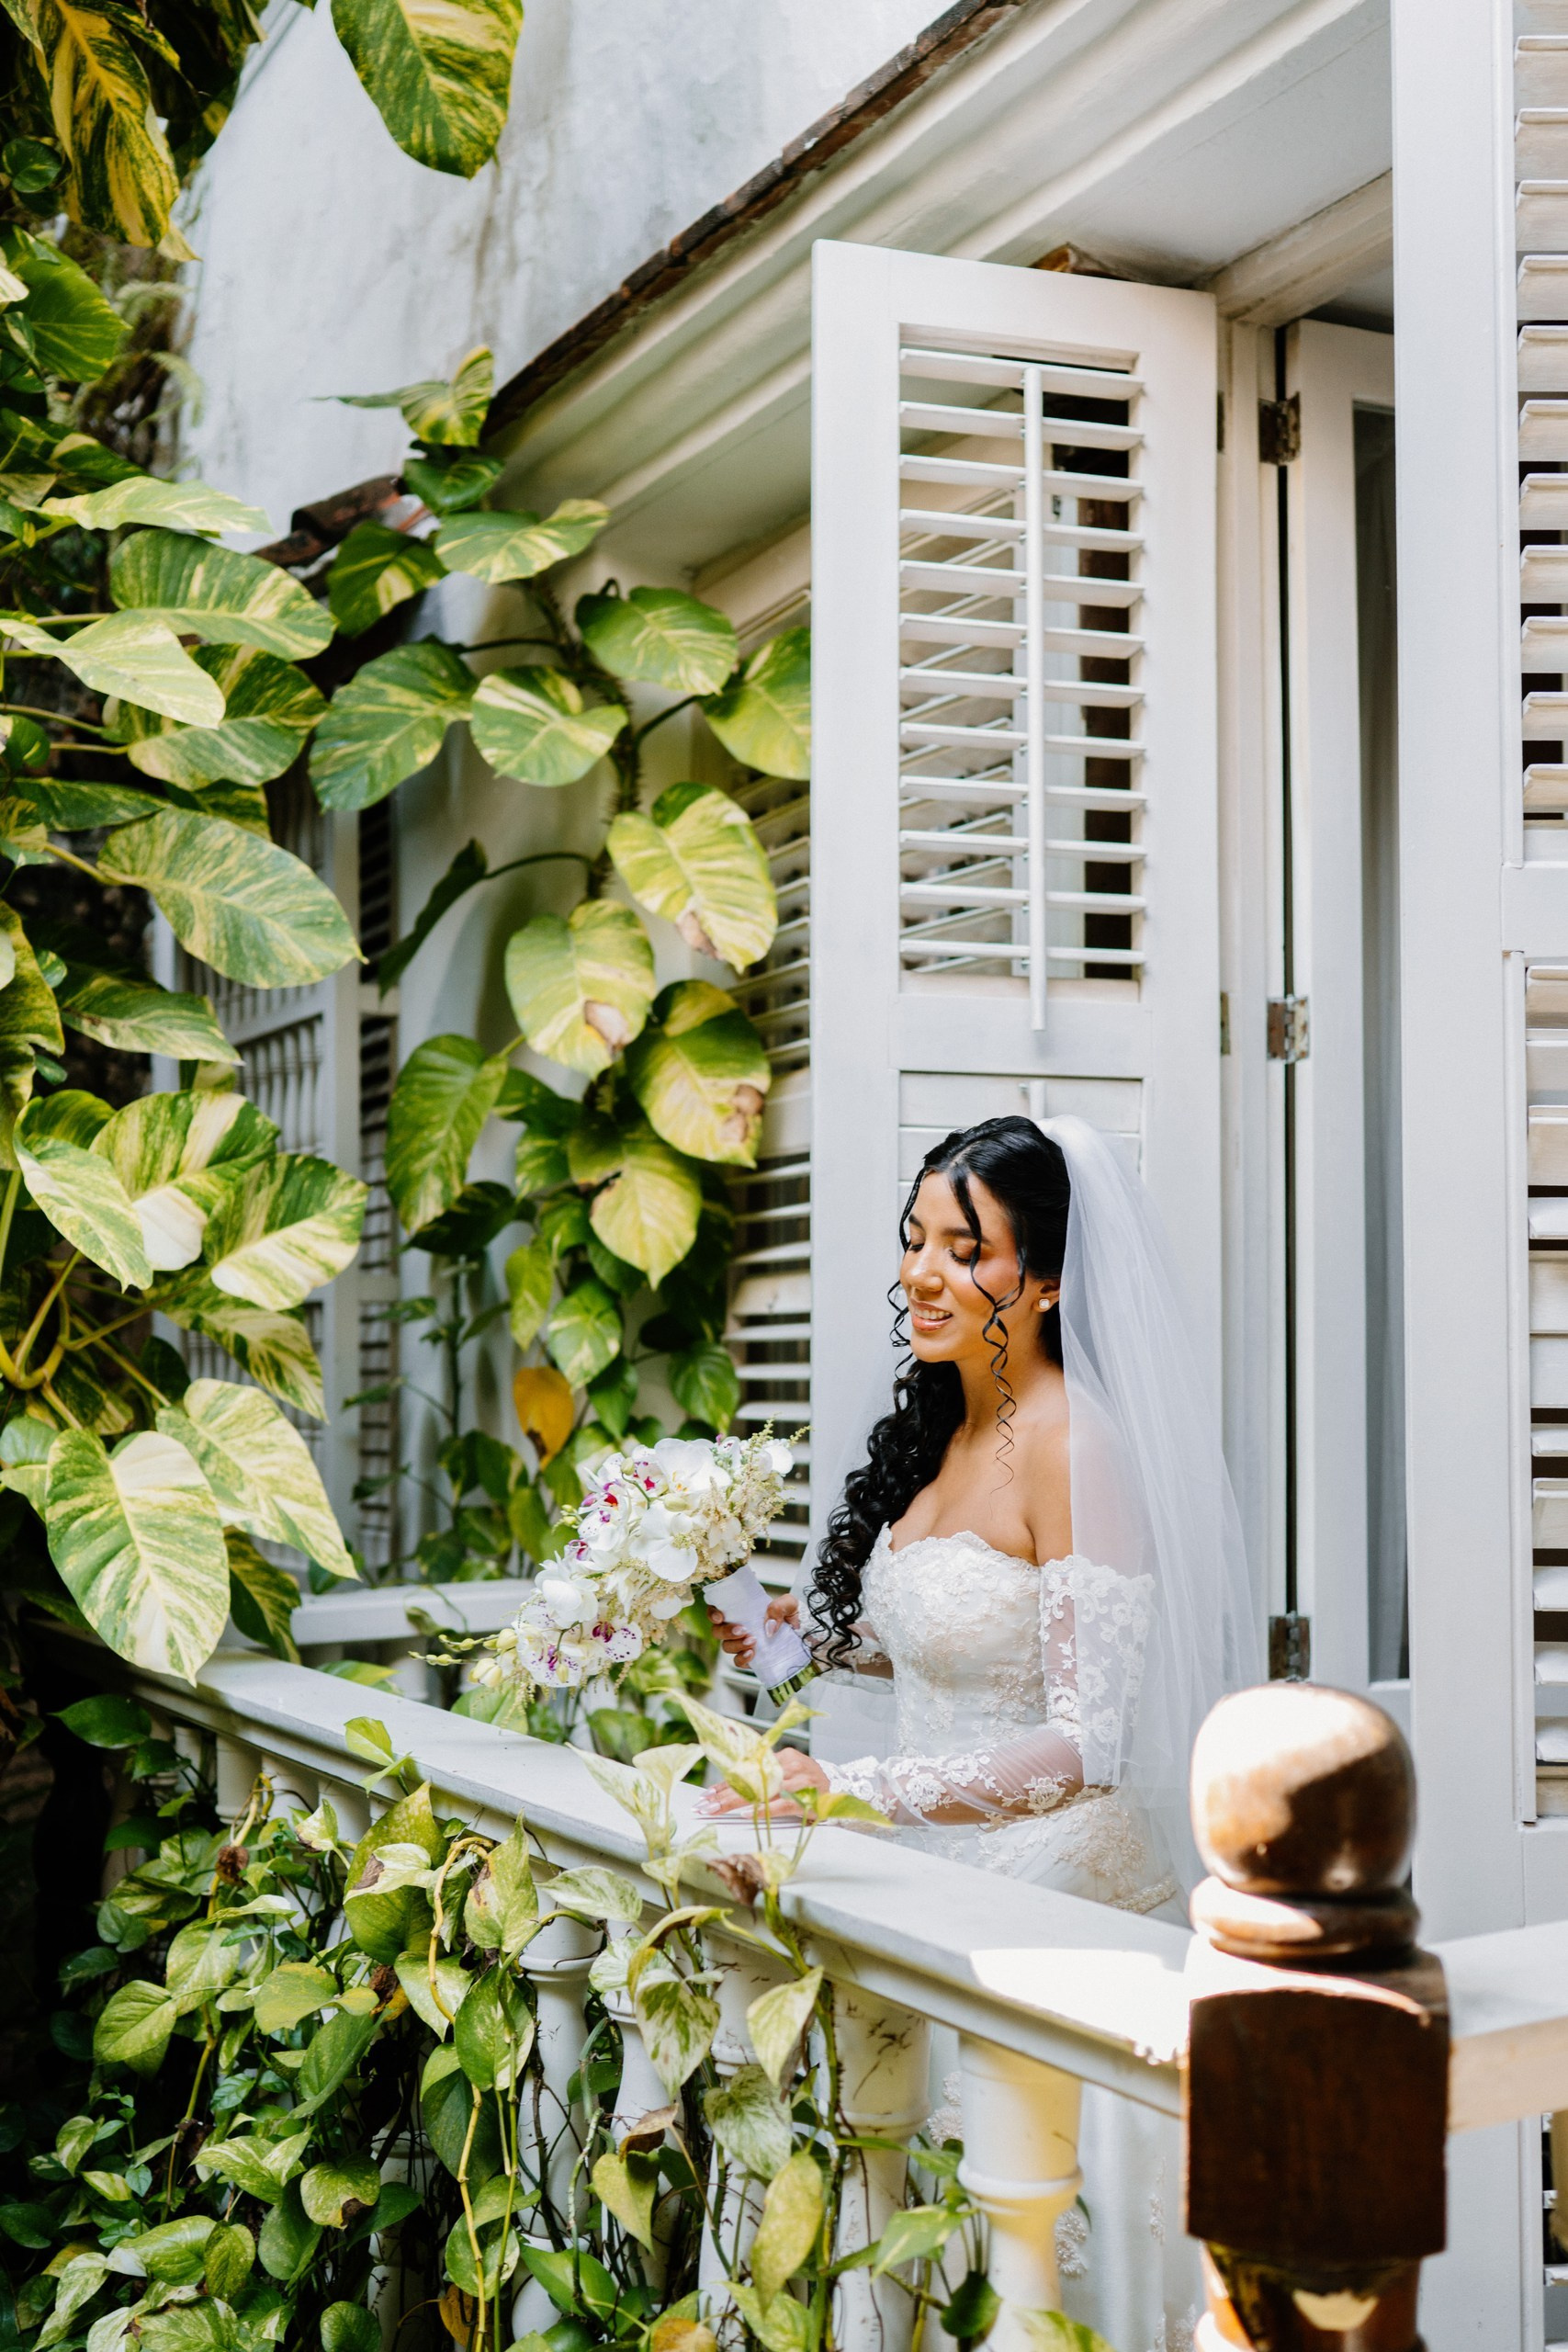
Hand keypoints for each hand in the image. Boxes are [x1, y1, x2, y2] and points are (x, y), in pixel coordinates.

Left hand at [696, 1744, 829, 1817]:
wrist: (844, 1788)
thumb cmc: (811, 1784)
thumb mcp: (790, 1773)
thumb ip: (768, 1775)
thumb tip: (735, 1784)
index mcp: (783, 1757)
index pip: (748, 1769)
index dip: (725, 1783)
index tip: (706, 1795)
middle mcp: (789, 1766)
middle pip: (750, 1779)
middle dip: (723, 1794)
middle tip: (703, 1805)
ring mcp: (798, 1781)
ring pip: (760, 1790)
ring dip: (734, 1802)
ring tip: (715, 1809)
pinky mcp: (806, 1798)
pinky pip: (780, 1803)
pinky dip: (761, 1809)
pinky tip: (745, 1814)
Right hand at [706, 1593, 800, 1668]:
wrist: (804, 1633)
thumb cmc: (791, 1614)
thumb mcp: (789, 1604)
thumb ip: (778, 1608)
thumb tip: (768, 1627)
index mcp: (741, 1610)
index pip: (717, 1610)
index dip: (713, 1613)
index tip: (720, 1617)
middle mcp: (737, 1626)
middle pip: (718, 1631)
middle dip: (726, 1632)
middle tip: (743, 1631)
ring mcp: (742, 1643)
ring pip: (726, 1646)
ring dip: (736, 1645)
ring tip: (752, 1642)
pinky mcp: (750, 1657)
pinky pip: (738, 1661)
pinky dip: (742, 1659)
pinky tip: (752, 1654)